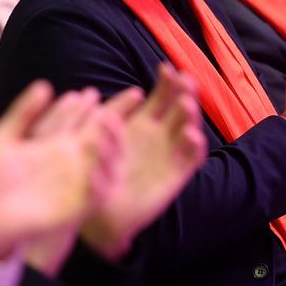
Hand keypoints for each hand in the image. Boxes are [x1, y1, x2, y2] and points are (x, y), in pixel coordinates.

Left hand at [0, 84, 120, 262]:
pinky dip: (100, 180)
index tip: (90, 92)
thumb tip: (44, 85)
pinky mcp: (79, 205)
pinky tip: (96, 167)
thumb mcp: (4, 139)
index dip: (87, 106)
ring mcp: (80, 181)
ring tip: (106, 128)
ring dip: (110, 144)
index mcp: (61, 142)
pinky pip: (97, 193)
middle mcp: (76, 159)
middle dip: (111, 120)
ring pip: (106, 160)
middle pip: (102, 135)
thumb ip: (23, 113)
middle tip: (112, 107)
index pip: (82, 119)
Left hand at [81, 65, 207, 260]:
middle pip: (182, 106)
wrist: (98, 217)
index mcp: (144, 122)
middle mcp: (162, 134)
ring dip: (191, 114)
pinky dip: (196, 146)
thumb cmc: (93, 175)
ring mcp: (171, 153)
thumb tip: (90, 93)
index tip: (165, 68)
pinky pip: (193, 158)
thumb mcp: (91, 143)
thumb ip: (94, 121)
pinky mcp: (177, 175)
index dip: (167, 80)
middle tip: (186, 81)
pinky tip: (191, 136)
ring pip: (189, 127)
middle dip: (186, 91)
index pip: (163, 94)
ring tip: (185, 104)